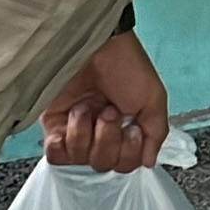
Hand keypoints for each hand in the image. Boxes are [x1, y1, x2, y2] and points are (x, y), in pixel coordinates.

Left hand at [39, 31, 169, 171]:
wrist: (95, 46)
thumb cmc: (125, 66)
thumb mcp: (152, 98)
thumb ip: (156, 133)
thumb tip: (149, 162)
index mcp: (126, 130)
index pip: (127, 163)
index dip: (129, 152)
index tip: (132, 127)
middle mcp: (101, 134)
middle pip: (104, 164)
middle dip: (108, 138)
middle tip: (109, 110)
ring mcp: (75, 131)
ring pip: (79, 161)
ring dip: (86, 134)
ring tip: (87, 106)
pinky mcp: (53, 125)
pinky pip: (55, 156)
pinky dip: (63, 145)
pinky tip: (70, 124)